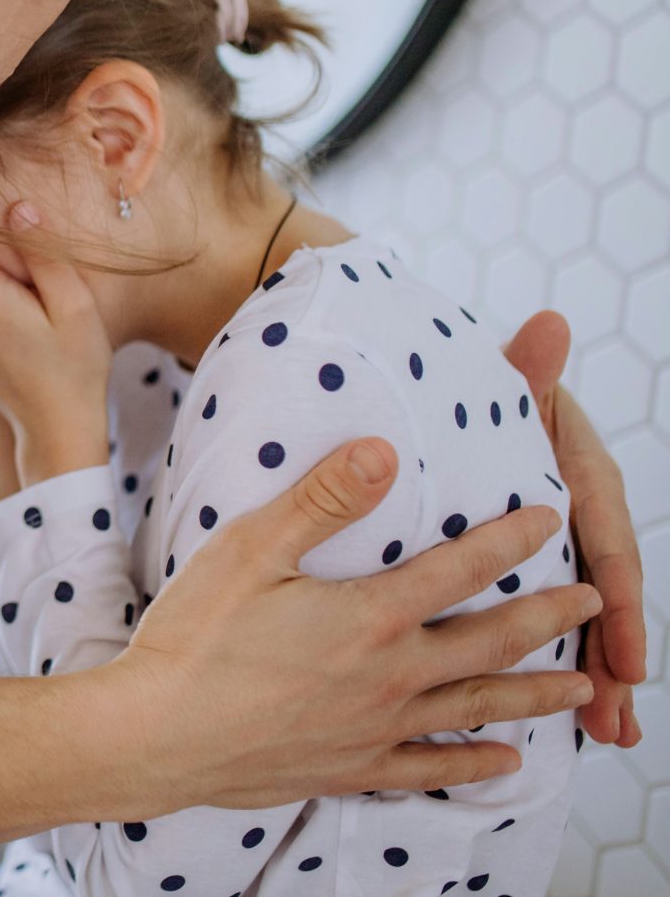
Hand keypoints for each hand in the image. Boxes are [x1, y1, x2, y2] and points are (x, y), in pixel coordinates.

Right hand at [114, 436, 601, 811]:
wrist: (159, 735)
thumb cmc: (195, 637)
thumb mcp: (249, 551)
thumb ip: (321, 500)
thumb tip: (383, 450)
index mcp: (370, 617)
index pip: (461, 569)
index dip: (511, 539)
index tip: (550, 518)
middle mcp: (390, 676)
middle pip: (490, 643)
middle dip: (550, 620)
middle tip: (595, 602)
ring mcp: (375, 728)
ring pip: (475, 708)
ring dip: (534, 695)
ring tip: (582, 688)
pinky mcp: (350, 766)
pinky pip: (430, 767)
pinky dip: (474, 765)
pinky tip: (505, 764)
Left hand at [503, 311, 645, 746]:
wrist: (433, 386)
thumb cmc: (465, 385)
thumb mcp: (497, 380)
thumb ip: (524, 364)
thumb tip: (551, 323)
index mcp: (576, 467)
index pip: (606, 539)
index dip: (618, 601)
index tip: (625, 658)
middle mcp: (574, 505)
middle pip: (600, 589)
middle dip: (612, 660)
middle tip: (614, 724)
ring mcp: (551, 534)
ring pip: (576, 608)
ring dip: (592, 674)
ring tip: (603, 736)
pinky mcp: (521, 553)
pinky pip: (542, 607)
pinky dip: (551, 657)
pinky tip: (555, 711)